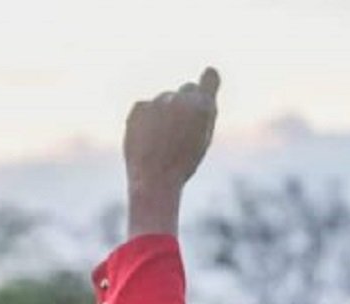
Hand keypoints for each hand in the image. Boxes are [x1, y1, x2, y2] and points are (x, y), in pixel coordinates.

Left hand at [124, 67, 219, 236]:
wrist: (153, 179)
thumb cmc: (182, 164)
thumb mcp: (200, 140)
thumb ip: (201, 115)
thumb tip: (196, 94)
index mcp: (203, 107)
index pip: (210, 77)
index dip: (208, 80)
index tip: (207, 78)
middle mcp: (181, 98)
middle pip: (187, 89)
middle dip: (185, 102)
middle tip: (181, 128)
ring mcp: (158, 101)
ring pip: (164, 101)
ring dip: (164, 114)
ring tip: (162, 143)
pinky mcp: (139, 106)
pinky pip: (145, 109)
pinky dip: (145, 121)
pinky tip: (146, 141)